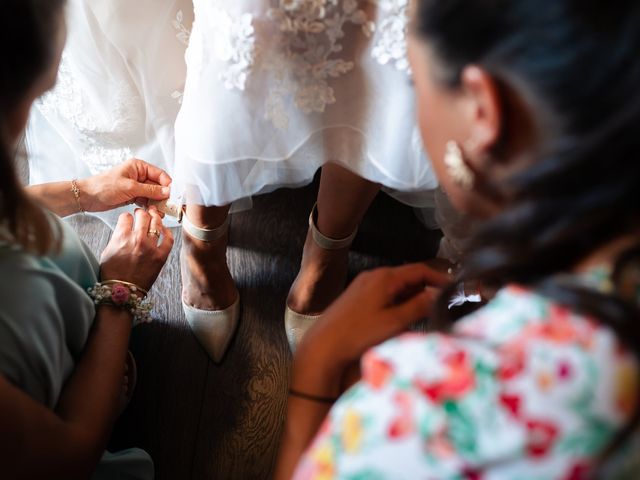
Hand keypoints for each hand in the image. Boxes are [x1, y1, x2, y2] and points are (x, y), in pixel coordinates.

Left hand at [78, 159, 171, 212]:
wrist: (87, 197)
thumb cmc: (103, 187)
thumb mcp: (129, 188)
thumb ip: (150, 190)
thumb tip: (167, 191)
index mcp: (139, 167)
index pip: (160, 175)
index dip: (167, 185)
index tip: (172, 196)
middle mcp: (139, 175)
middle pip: (158, 186)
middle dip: (163, 196)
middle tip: (167, 207)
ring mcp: (136, 186)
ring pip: (153, 195)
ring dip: (156, 203)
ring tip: (158, 212)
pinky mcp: (133, 196)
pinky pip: (146, 200)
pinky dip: (149, 206)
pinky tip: (150, 212)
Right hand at [99, 207, 173, 290]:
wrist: (122, 291)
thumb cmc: (112, 274)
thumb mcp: (107, 251)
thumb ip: (117, 237)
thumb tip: (124, 229)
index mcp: (121, 237)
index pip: (126, 217)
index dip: (127, 217)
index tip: (129, 219)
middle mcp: (137, 239)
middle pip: (143, 216)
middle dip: (141, 212)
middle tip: (142, 213)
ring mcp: (151, 247)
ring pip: (156, 224)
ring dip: (155, 217)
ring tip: (154, 215)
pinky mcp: (161, 256)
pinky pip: (168, 239)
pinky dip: (168, 232)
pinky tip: (164, 229)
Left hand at [292, 263, 443, 394]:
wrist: (323, 345)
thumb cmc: (358, 333)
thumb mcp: (395, 322)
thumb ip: (419, 306)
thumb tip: (438, 294)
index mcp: (385, 277)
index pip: (420, 270)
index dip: (440, 278)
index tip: (455, 289)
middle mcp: (373, 276)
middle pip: (409, 277)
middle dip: (427, 289)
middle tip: (444, 304)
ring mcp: (363, 285)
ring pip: (397, 286)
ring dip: (413, 297)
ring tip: (426, 314)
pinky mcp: (356, 297)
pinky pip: (384, 294)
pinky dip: (398, 302)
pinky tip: (402, 319)